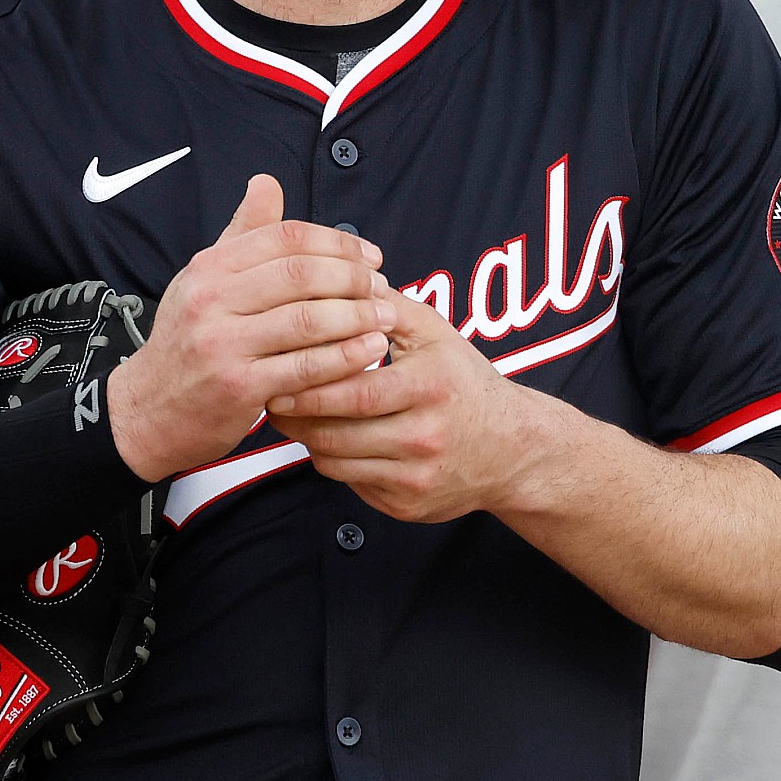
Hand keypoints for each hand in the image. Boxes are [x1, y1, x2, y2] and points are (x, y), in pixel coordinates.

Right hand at [106, 174, 394, 482]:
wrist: (146, 412)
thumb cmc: (185, 344)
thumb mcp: (202, 282)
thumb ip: (242, 234)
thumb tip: (266, 182)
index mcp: (208, 267)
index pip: (285, 237)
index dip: (337, 242)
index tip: (370, 255)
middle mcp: (210, 299)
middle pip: (301, 274)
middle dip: (354, 278)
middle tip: (383, 287)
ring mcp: (222, 344)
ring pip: (308, 320)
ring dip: (358, 317)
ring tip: (387, 318)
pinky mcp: (238, 388)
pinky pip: (305, 368)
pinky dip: (345, 358)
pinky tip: (370, 351)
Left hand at [269, 293, 558, 523]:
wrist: (512, 450)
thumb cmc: (463, 382)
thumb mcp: (436, 334)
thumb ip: (388, 305)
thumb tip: (339, 275)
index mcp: (430, 387)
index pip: (356, 389)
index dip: (311, 383)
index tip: (278, 370)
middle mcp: (426, 436)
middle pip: (338, 431)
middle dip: (296, 414)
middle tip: (269, 394)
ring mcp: (417, 476)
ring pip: (336, 461)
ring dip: (305, 438)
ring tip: (288, 413)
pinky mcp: (407, 505)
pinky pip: (350, 482)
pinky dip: (330, 460)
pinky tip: (323, 437)